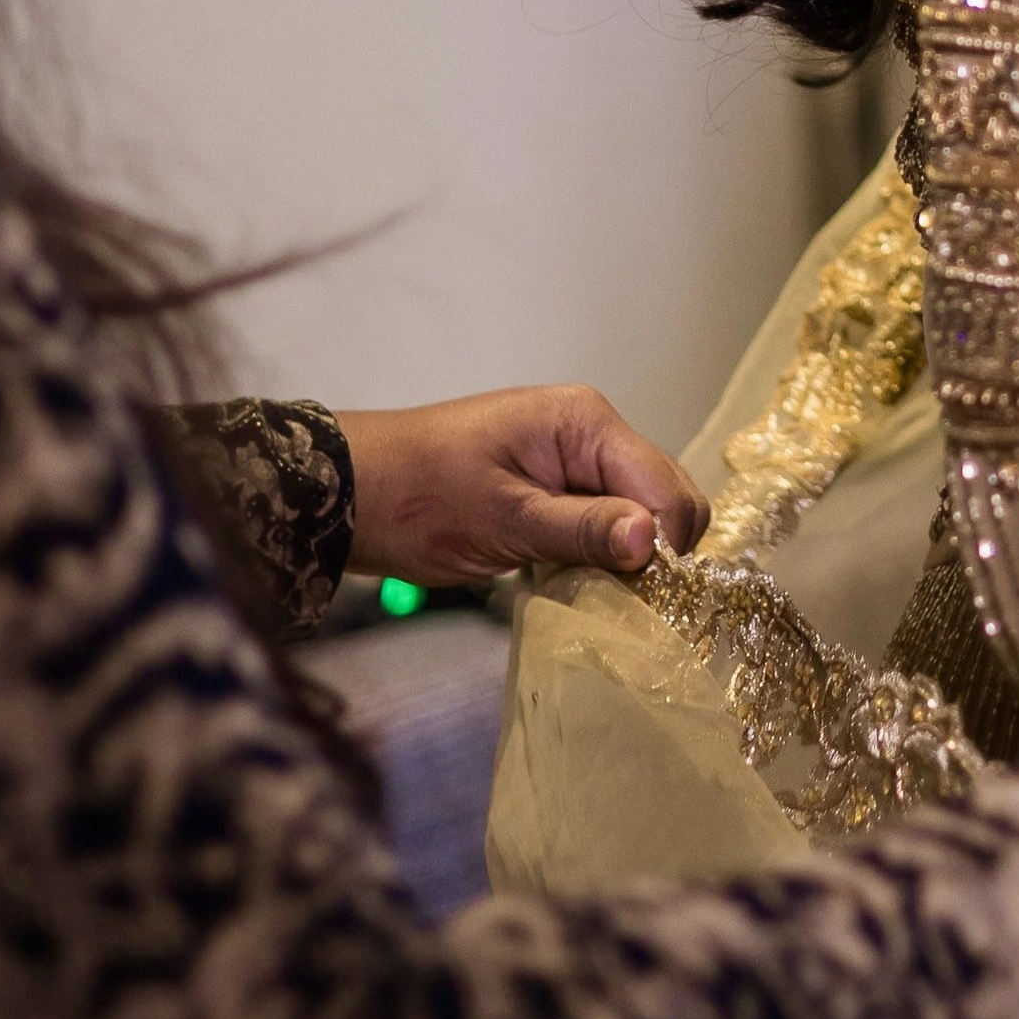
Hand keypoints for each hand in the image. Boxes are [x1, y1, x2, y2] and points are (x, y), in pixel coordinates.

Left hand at [331, 387, 708, 584]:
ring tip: (593, 589)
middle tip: (617, 596)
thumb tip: (653, 542)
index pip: (666, 487)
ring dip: (628, 555)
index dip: (664, 544)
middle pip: (665, 497)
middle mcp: (592, 433)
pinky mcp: (558, 489)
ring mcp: (576, 461)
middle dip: (654, 549)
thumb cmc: (420, 498)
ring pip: (640, 513)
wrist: (353, 494)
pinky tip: (578, 579)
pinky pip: (607, 522)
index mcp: (586, 422)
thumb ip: (582, 529)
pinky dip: (603, 554)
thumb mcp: (503, 519)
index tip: (640, 594)